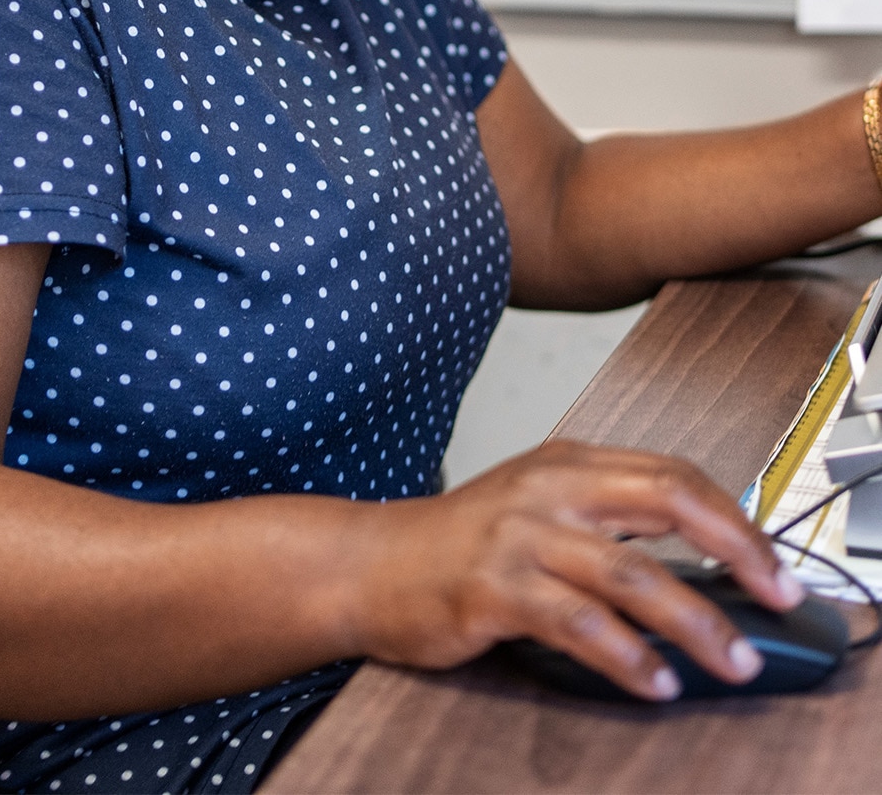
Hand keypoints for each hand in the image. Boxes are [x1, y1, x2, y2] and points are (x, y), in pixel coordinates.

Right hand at [348, 441, 805, 699]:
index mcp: (565, 461)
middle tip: (776, 597)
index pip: (672, 475)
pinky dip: (628, 658)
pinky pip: (579, 625)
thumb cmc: (456, 542)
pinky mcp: (494, 588)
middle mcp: (547, 487)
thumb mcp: (534, 503)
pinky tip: (655, 682)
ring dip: (694, 623)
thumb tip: (699, 558)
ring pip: (631, 574)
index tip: (773, 567)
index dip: (734, 519)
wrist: (367, 562)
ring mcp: (519, 535)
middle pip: (665, 502)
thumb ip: (604, 515)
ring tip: (730, 661)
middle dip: (735, 552)